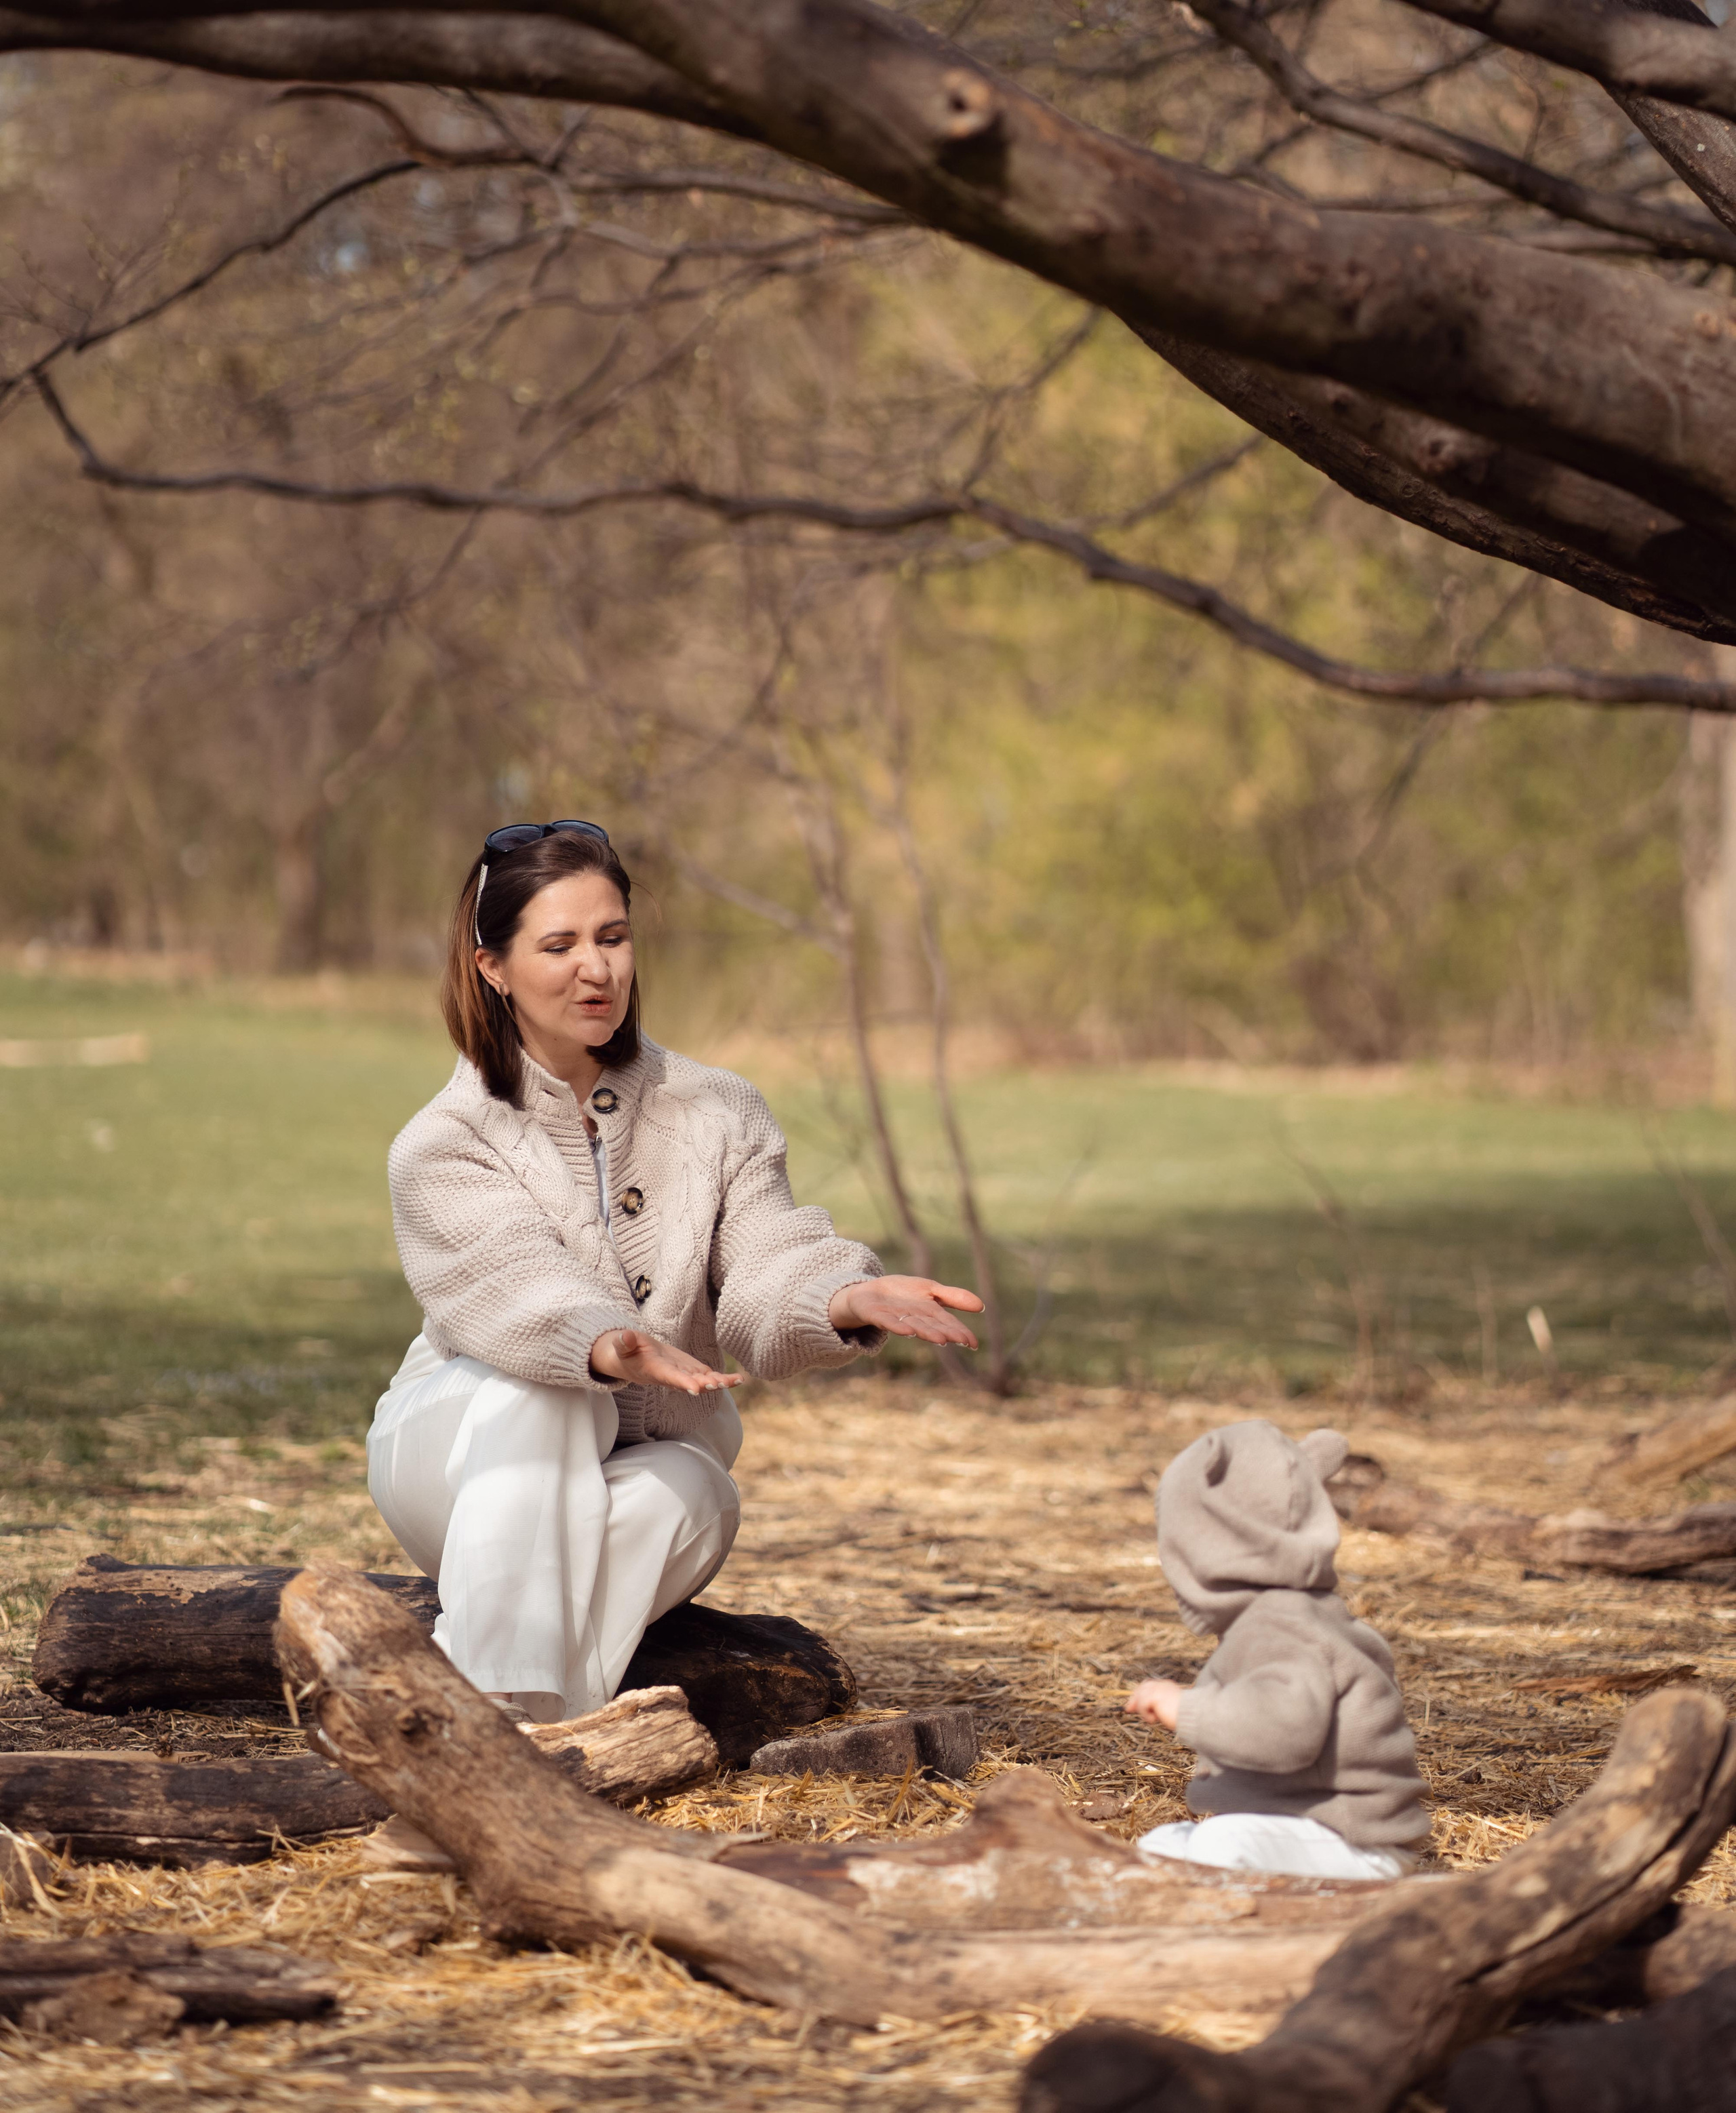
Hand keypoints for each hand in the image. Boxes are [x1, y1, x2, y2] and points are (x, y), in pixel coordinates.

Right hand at [589, 1329, 745, 1393]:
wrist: (634, 1360)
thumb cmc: (627, 1352)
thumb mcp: (622, 1345)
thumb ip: (624, 1342)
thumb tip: (624, 1336)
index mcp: (656, 1371)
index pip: (671, 1377)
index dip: (683, 1382)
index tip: (696, 1388)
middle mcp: (673, 1377)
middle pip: (691, 1382)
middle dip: (705, 1383)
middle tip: (719, 1383)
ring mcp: (684, 1374)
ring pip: (704, 1381)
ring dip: (720, 1382)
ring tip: (737, 1380)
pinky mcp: (692, 1370)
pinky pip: (709, 1376)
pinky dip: (723, 1379)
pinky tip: (739, 1379)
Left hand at [829, 1275, 984, 1348]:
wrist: (868, 1292)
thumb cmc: (902, 1294)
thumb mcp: (930, 1289)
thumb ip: (952, 1297)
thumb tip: (981, 1306)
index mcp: (929, 1314)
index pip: (948, 1323)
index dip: (960, 1332)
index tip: (973, 1343)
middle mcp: (914, 1319)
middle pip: (932, 1326)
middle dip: (946, 1333)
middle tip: (960, 1341)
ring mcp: (895, 1318)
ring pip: (913, 1326)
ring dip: (926, 1332)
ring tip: (939, 1339)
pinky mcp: (876, 1315)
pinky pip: (888, 1322)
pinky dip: (897, 1326)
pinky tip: (907, 1332)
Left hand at [1125, 1678, 1183, 1730]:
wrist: (1193, 1716)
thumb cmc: (1185, 1717)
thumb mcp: (1169, 1709)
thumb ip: (1158, 1706)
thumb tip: (1146, 1711)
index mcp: (1167, 1686)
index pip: (1149, 1686)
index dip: (1139, 1694)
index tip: (1132, 1704)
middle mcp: (1162, 1685)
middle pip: (1142, 1688)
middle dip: (1134, 1698)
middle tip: (1128, 1709)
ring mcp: (1158, 1689)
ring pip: (1141, 1698)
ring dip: (1143, 1710)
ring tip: (1152, 1719)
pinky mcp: (1154, 1696)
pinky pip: (1142, 1706)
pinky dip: (1146, 1715)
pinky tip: (1154, 1720)